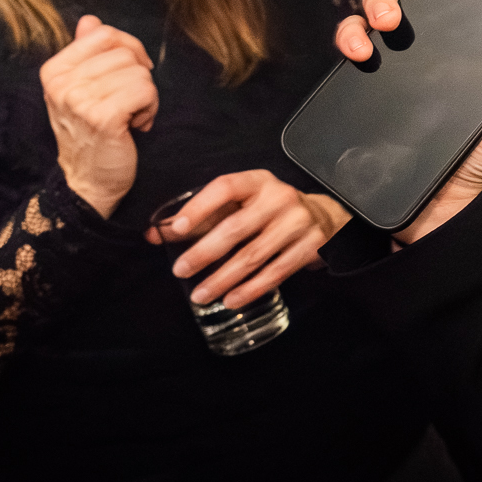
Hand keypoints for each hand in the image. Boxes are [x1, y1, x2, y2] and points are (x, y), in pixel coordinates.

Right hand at [41, 14, 158, 216]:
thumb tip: (90, 20)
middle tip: (128, 103)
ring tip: (130, 116)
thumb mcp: (79, 90)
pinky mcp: (103, 117)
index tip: (130, 72)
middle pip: (126, 53)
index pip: (103, 33)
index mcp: (54, 70)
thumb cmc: (90, 133)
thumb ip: (85, 53)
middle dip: (138, 77)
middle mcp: (62, 82)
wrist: (86, 180)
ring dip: (146, 96)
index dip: (128, 49)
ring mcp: (79, 100)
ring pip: (140, 73)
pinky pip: (146, 91)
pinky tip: (136, 125)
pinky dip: (150, 109)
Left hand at [147, 169, 348, 308]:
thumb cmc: (271, 210)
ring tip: (201, 294)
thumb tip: (155, 234)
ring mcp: (298, 223)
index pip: (226, 187)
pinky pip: (276, 272)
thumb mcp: (243, 203)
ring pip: (253, 255)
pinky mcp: (311, 246)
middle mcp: (280, 198)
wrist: (326, 217)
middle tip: (181, 270)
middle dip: (204, 253)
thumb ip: (202, 217)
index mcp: (258, 182)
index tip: (177, 227)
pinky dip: (251, 289)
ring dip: (223, 278)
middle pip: (236, 228)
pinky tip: (232, 299)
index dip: (200, 206)